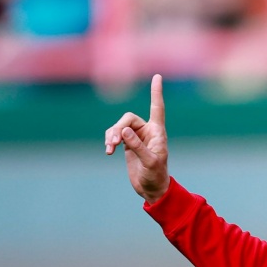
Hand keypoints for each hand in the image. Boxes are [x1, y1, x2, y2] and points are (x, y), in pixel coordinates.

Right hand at [105, 74, 169, 204]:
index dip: (156, 93)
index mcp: (158, 132)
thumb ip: (137, 146)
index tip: (157, 77)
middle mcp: (147, 131)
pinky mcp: (127, 144)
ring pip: (119, 127)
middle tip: (114, 142)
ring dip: (111, 135)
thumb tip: (123, 131)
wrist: (151, 189)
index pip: (157, 108)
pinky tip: (108, 151)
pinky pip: (114, 135)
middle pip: (128, 118)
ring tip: (109, 149)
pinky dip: (109, 140)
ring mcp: (136, 137)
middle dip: (118, 128)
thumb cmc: (156, 176)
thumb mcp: (149, 162)